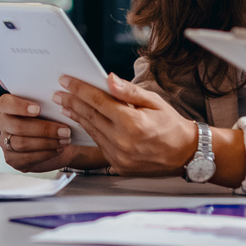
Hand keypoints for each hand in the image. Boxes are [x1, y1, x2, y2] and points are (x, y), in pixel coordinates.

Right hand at [0, 93, 108, 172]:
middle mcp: (3, 123)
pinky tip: (58, 149)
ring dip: (47, 142)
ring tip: (65, 139)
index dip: (19, 106)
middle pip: (15, 126)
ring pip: (21, 143)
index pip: (5, 103)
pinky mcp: (12, 159)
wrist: (62, 141)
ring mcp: (5, 142)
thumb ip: (42, 92)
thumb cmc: (54, 118)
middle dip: (43, 129)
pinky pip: (26, 157)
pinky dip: (45, 153)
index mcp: (8, 106)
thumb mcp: (50, 104)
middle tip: (64, 130)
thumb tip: (37, 79)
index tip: (38, 109)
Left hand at [52, 73, 199, 176]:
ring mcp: (120, 157)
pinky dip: (91, 131)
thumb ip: (128, 91)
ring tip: (66, 105)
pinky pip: (100, 144)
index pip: (98, 102)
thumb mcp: (153, 101)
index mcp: (132, 124)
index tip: (65, 81)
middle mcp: (123, 142)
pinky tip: (84, 122)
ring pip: (92, 131)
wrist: (187, 154)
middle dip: (72, 102)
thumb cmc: (171, 125)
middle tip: (58, 93)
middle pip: (90, 117)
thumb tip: (108, 79)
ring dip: (77, 117)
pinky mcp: (119, 166)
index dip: (79, 89)